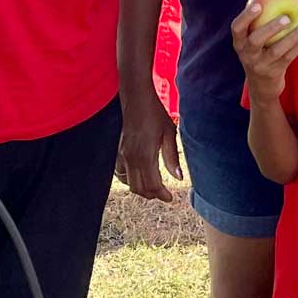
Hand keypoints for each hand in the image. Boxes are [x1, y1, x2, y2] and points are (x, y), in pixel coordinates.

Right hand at [114, 85, 182, 202]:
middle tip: (165, 194)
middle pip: (140, 188)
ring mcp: (123, 156)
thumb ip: (172, 157)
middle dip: (153, 194)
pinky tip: (141, 178)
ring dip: (142, 189)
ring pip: (130, 184)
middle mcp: (131, 158)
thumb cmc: (155, 114)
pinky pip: (122, 174)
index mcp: (145, 155)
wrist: (136, 99)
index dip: (162, 194)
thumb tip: (178, 177)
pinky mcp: (119, 152)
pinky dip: (131, 181)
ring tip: (155, 188)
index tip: (171, 198)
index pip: (152, 184)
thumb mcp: (169, 133)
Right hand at [231, 0, 297, 100]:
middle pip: (255, 40)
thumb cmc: (261, 51)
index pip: (237, 28)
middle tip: (286, 18)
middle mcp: (247, 54)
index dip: (246, 16)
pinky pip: (288, 58)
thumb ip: (267, 19)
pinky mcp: (274, 72)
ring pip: (276, 51)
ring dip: (291, 38)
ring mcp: (260, 65)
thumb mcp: (255, 40)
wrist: (262, 85)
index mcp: (239, 42)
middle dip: (270, 28)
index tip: (258, 5)